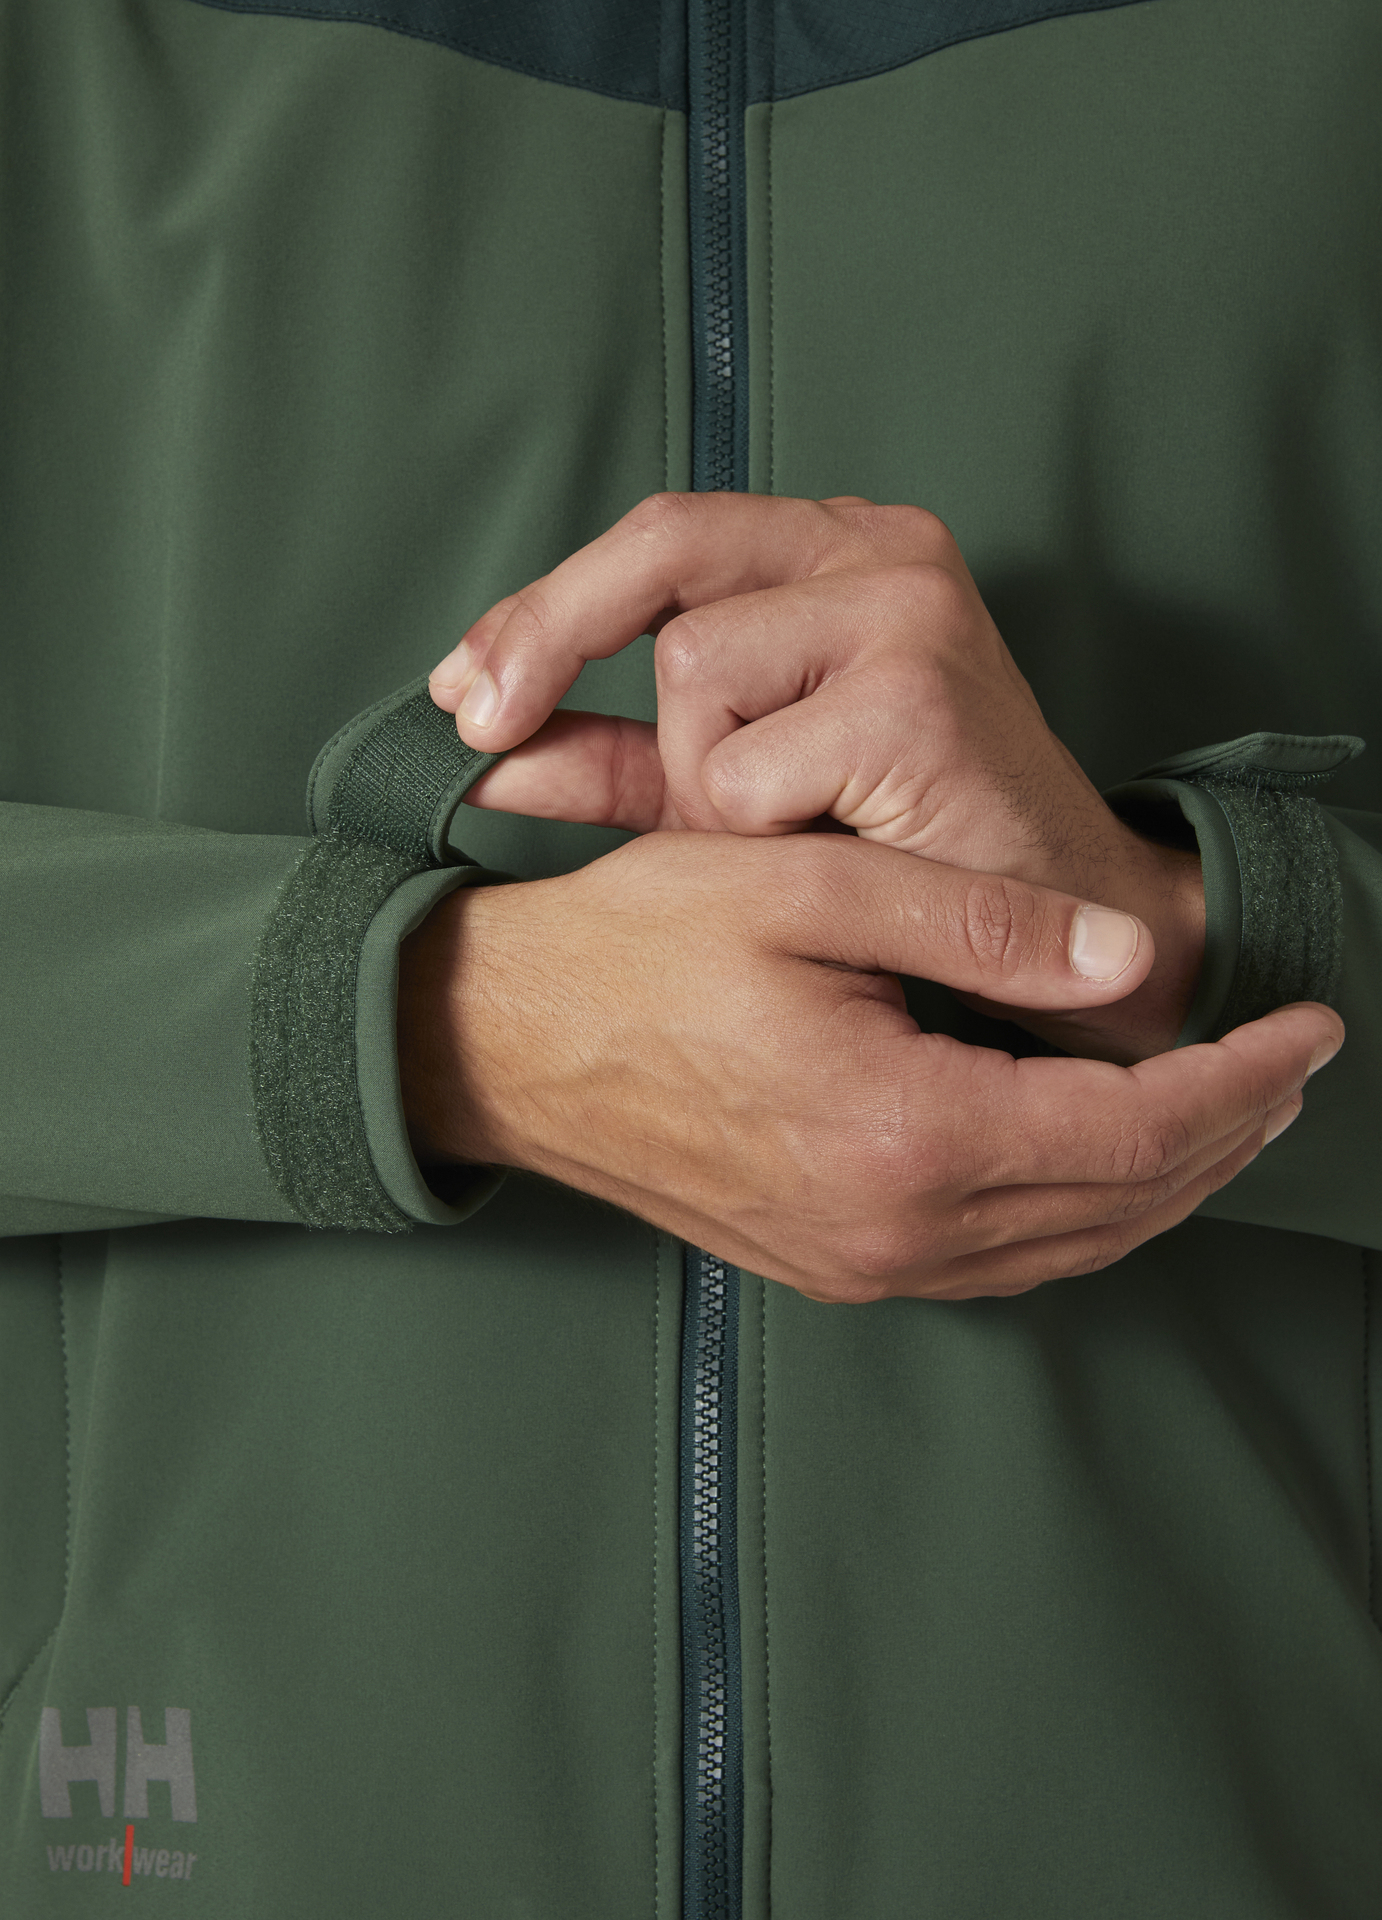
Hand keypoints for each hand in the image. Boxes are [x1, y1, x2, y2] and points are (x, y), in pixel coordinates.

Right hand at [397, 830, 1336, 1301]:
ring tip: (1225, 1110)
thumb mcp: (806, 890)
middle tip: (1290, 1066)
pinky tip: (1103, 1161)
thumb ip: (980, 925)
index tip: (1310, 1023)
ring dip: (1163, 1183)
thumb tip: (1126, 964)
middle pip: (1120, 1204)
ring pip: (1069, 1246)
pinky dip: (1081, 1215)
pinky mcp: (831, 1265)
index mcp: (902, 1132)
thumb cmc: (636, 949)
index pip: (1133, 1130)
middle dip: (1226, 1134)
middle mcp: (892, 1229)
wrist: (505, 1042)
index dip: (1240, 1078)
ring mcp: (859, 1263)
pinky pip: (1000, 1262)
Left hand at [429, 493, 1203, 1062]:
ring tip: (797, 825)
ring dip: (706, 776)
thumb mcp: (732, 793)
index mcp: (840, 550)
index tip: (463, 685)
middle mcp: (880, 548)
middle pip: (661, 554)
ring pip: (695, 668)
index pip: (662, 535)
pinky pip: (747, 763)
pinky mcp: (918, 692)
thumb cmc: (900, 852)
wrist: (1058, 930)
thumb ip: (616, 758)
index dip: (549, 605)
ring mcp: (907, 608)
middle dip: (550, 636)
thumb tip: (477, 746)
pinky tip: (836, 842)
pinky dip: (757, 825)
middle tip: (478, 721)